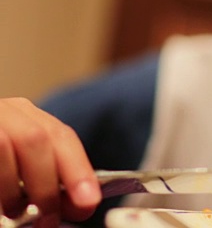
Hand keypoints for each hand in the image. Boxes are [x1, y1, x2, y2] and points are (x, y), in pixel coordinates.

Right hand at [0, 97, 100, 226]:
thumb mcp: (22, 164)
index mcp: (27, 116)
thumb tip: (80, 203)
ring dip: (12, 190)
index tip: (87, 202)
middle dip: (47, 186)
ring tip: (13, 212)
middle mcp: (4, 111)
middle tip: (48, 220)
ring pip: (5, 145)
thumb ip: (48, 177)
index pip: (61, 136)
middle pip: (35, 139)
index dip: (78, 169)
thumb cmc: (3, 164)